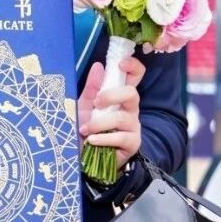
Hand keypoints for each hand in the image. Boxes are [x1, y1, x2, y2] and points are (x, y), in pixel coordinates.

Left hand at [77, 56, 144, 170]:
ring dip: (100, 122)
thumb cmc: (87, 128)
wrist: (85, 157)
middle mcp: (130, 109)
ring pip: (122, 118)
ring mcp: (133, 126)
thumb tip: (98, 66)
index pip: (135, 76)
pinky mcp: (132, 144)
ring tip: (86, 129)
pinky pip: (121, 138)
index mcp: (120, 96)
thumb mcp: (85, 106)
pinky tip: (91, 140)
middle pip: (132, 94)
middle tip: (96, 103)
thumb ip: (92, 87)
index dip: (133, 66)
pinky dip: (103, 138)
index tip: (121, 64)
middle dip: (112, 95)